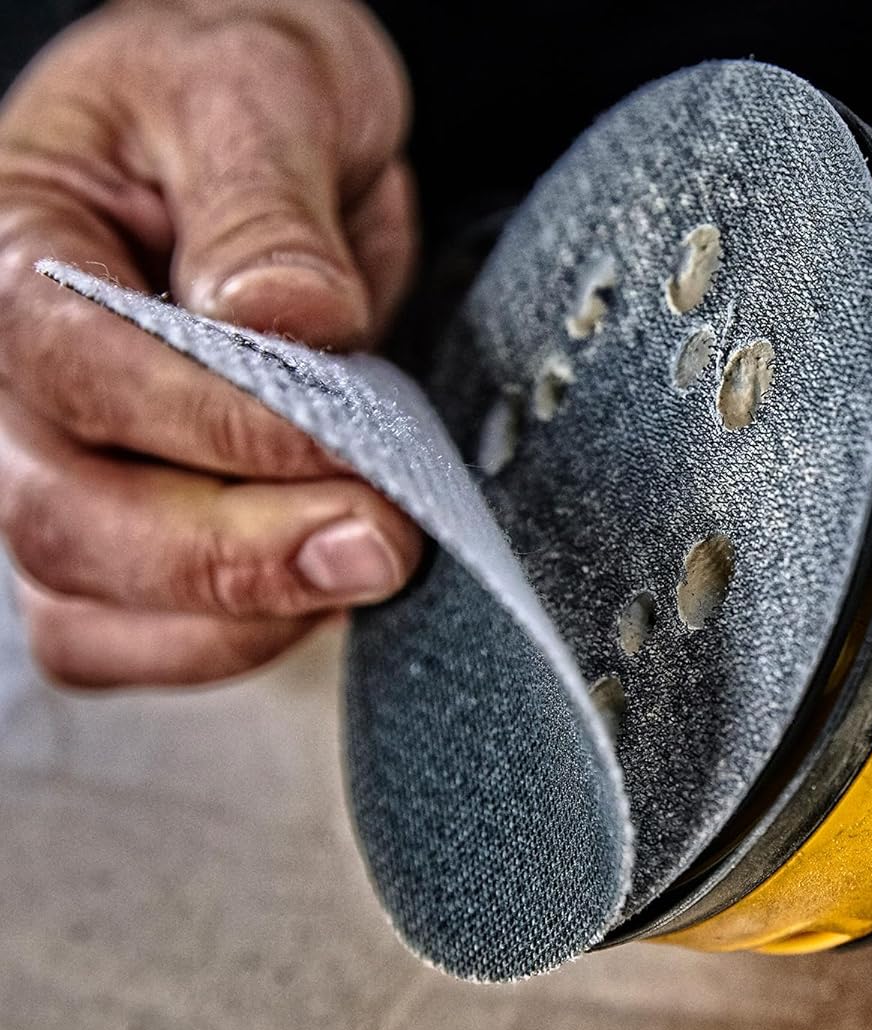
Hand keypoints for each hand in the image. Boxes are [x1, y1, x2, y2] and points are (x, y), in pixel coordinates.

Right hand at [0, 0, 423, 686]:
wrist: (268, 142)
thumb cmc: (244, 102)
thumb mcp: (259, 90)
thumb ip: (262, 200)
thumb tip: (286, 317)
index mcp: (16, 251)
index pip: (76, 368)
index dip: (211, 427)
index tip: (340, 443)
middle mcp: (10, 381)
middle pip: (66, 519)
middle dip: (236, 553)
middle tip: (381, 542)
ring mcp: (51, 469)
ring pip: (88, 604)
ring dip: (238, 615)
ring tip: (365, 563)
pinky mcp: (111, 541)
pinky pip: (122, 642)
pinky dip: (221, 644)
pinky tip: (315, 597)